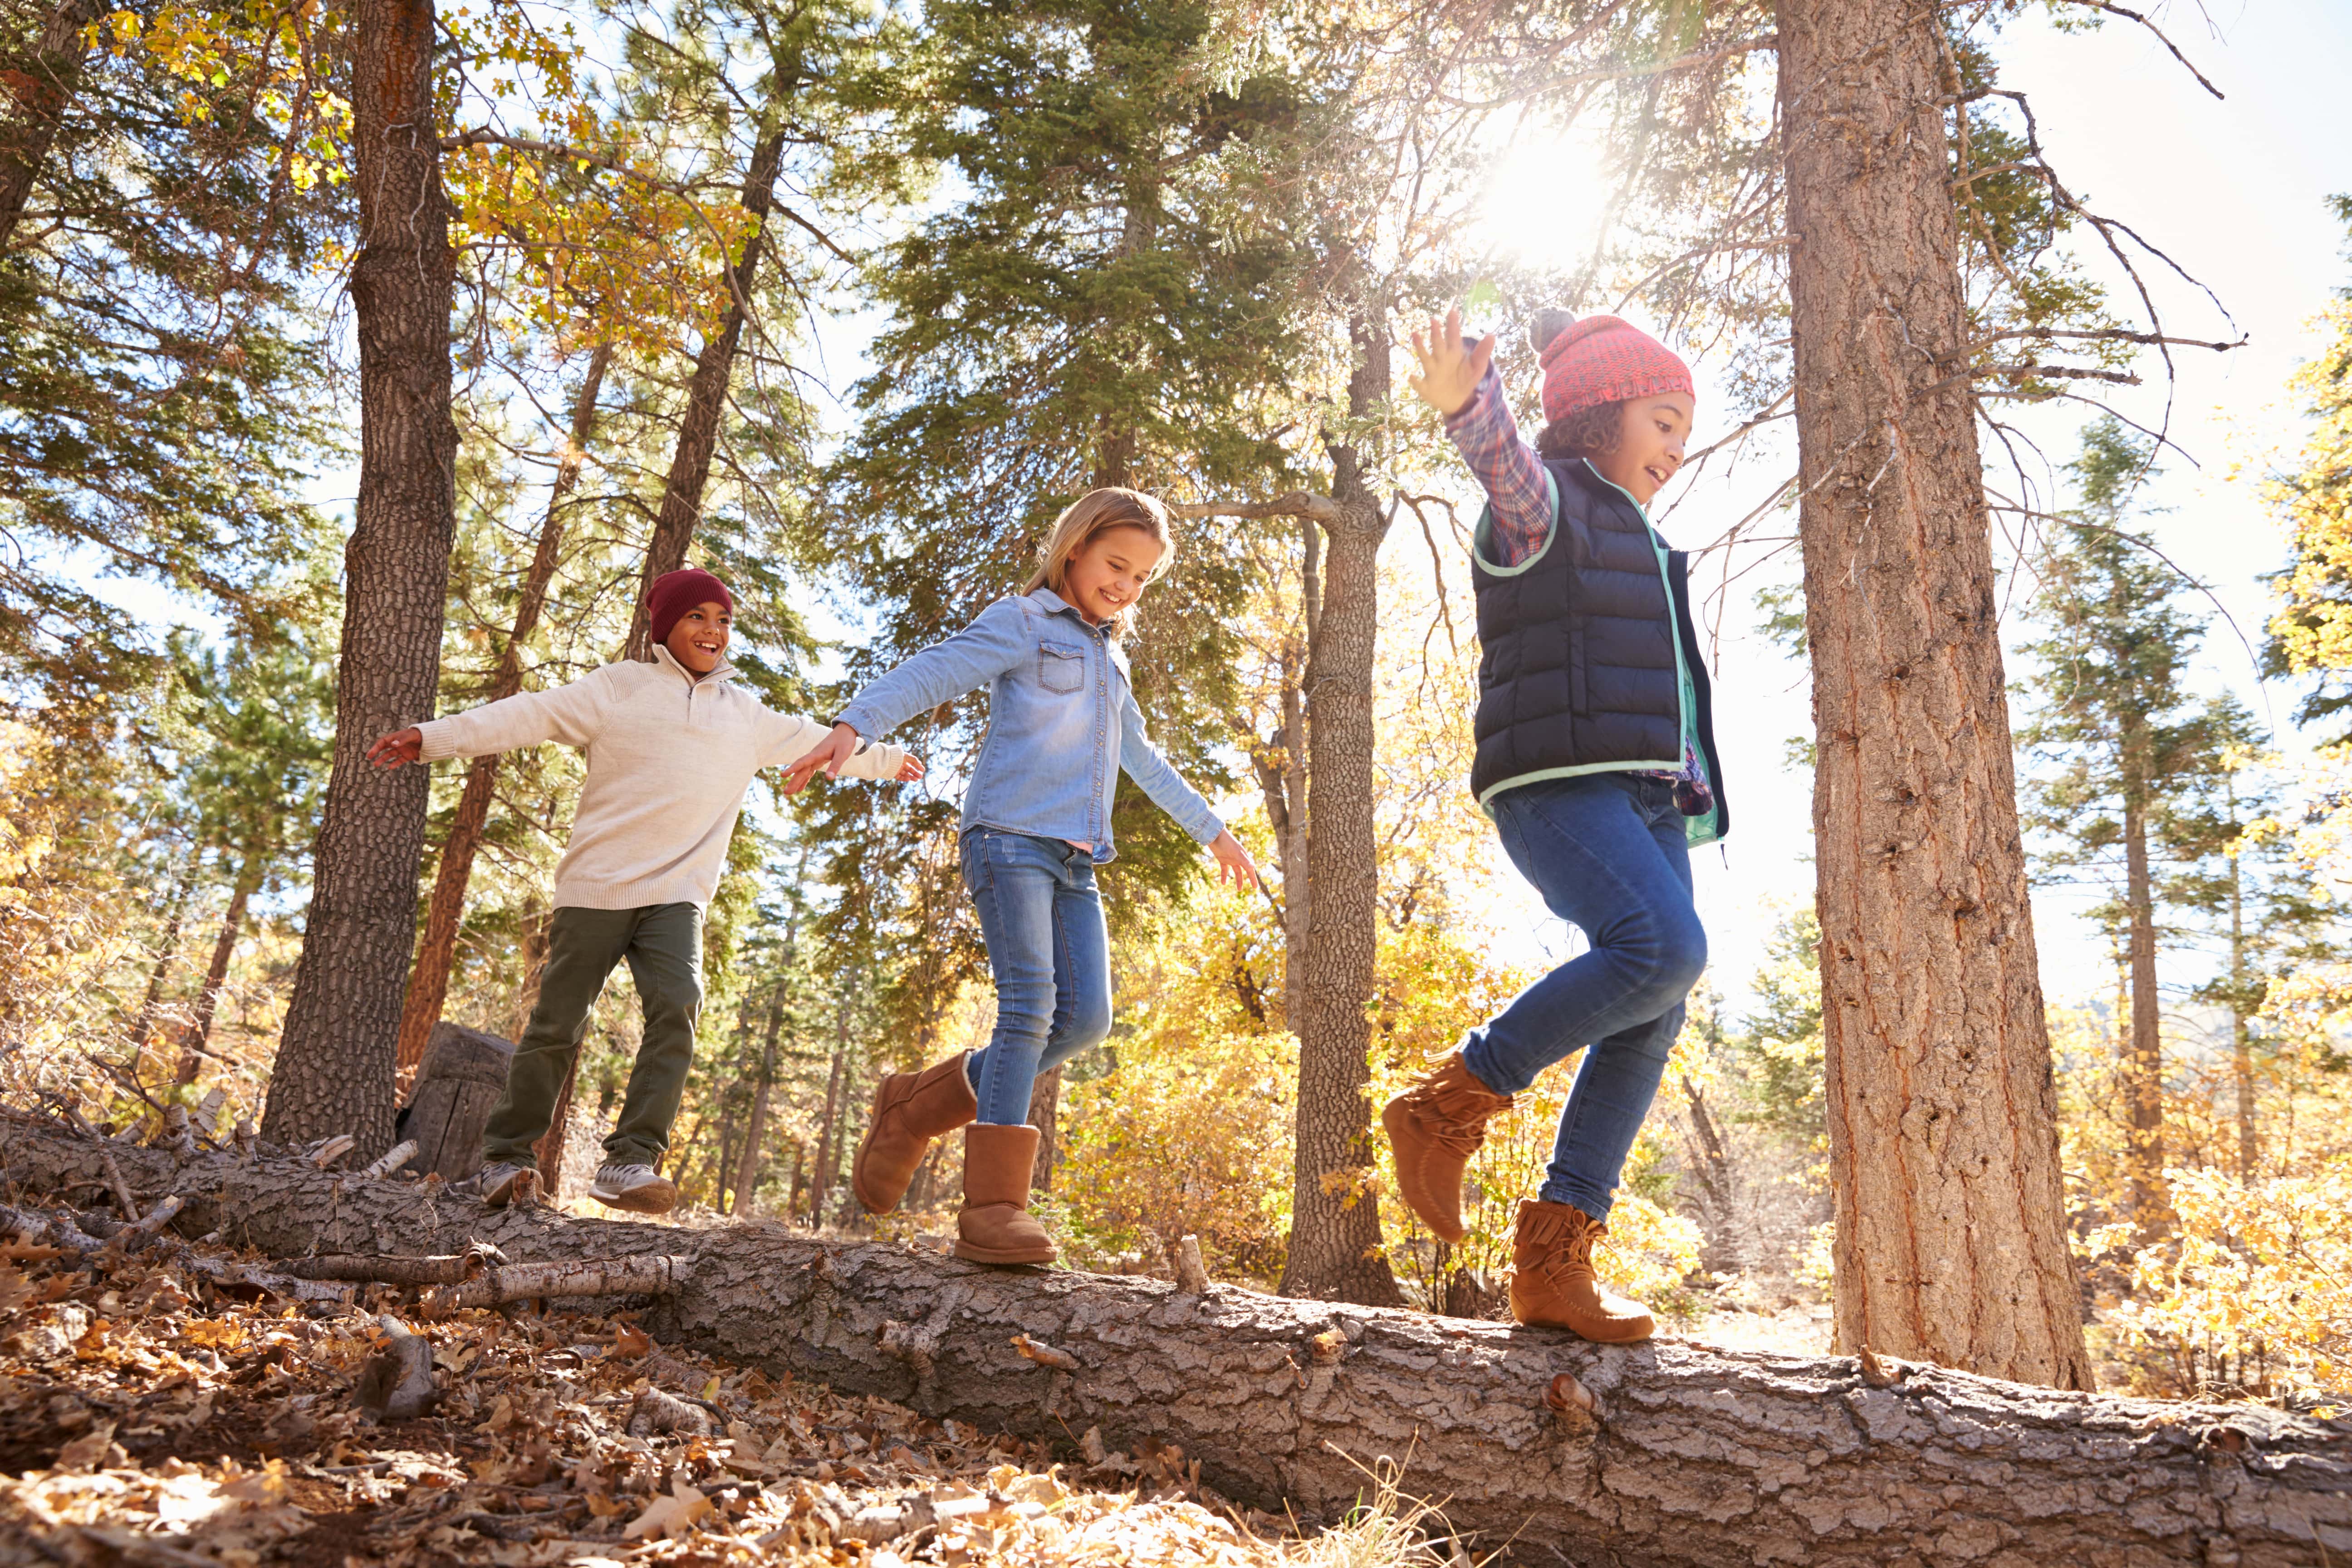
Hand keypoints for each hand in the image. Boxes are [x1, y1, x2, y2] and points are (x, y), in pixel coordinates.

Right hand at [367, 727, 422, 768]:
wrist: (430, 739)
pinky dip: (394, 764)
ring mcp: (402, 750)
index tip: (370, 754)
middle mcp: (397, 744)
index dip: (375, 747)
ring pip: (390, 755)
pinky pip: (399, 761)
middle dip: (376, 752)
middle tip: (368, 758)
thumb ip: (402, 740)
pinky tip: (389, 767)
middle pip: (384, 748)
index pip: (383, 742)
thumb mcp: (410, 736)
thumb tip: (392, 744)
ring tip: (375, 765)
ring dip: (383, 760)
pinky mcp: (408, 756)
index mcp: (396, 737)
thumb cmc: (419, 734)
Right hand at [781, 723, 861, 794]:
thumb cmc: (844, 741)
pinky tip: (800, 789)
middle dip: (793, 781)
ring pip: (803, 771)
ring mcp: (815, 759)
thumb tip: (829, 779)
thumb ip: (835, 766)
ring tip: (788, 792)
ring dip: (796, 782)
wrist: (845, 731)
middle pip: (801, 770)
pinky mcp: (818, 761)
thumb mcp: (842, 754)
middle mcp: (813, 756)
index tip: (783, 775)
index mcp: (817, 754)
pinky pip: (809, 772)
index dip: (793, 768)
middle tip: (786, 792)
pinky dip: (804, 780)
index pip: (803, 762)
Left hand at [895, 752, 925, 782]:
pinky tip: (909, 779)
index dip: (918, 767)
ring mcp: (898, 770)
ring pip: (906, 775)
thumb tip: (921, 764)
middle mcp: (901, 765)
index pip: (912, 764)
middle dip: (915, 773)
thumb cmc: (898, 756)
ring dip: (911, 777)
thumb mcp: (908, 757)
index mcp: (905, 760)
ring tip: (916, 779)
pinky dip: (905, 779)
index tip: (923, 770)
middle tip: (920, 777)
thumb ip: (915, 760)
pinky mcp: (894, 774)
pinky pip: (900, 777)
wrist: (888, 759)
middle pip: (910, 770)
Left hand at [1207, 828, 1259, 890]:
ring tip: (1239, 889)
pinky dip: (1224, 876)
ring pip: (1236, 871)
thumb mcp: (1236, 852)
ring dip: (1237, 880)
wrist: (1214, 835)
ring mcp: (1230, 859)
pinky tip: (1223, 883)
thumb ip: (1244, 860)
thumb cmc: (1226, 842)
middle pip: (1243, 871)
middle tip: (1247, 889)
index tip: (1255, 887)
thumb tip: (1253, 867)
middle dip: (1245, 880)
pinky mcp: (1222, 859)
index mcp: (1243, 856)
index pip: (1249, 870)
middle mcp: (1238, 858)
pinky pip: (1224, 869)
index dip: (1253, 878)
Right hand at [1407, 304, 1495, 419]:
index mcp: (1454, 353)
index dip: (1453, 325)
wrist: (1458, 400)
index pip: (1454, 337)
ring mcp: (1433, 372)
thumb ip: (1483, 352)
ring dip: (1420, 347)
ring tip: (1415, 334)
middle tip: (1434, 320)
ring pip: (1426, 359)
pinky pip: (1420, 384)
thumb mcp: (1478, 366)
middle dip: (1436, 333)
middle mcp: (1441, 360)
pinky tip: (1411, 376)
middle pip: (1438, 345)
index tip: (1453, 311)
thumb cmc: (1466, 379)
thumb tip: (1492, 335)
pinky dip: (1415, 381)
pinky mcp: (1427, 388)